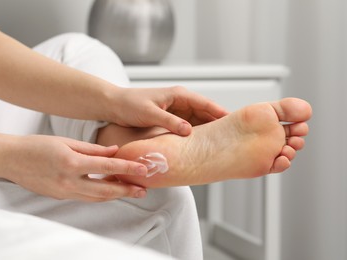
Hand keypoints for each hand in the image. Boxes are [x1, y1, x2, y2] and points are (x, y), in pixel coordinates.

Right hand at [3, 135, 147, 201]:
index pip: (107, 167)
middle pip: (105, 190)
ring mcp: (65, 192)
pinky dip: (101, 195)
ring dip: (116, 195)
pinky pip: (86, 197)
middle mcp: (69, 181)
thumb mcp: (67, 141)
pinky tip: (110, 189)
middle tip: (143, 189)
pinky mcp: (61, 196)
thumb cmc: (38, 146)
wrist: (13, 159)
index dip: (127, 168)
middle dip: (127, 190)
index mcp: (72, 163)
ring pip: (97, 197)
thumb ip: (93, 149)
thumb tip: (115, 151)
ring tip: (131, 191)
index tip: (143, 170)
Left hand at [111, 86, 228, 135]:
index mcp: (178, 95)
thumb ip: (169, 121)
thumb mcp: (150, 113)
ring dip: (207, 130)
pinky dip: (195, 135)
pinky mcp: (170, 119)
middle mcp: (180, 101)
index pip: (205, 103)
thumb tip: (189, 130)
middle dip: (218, 123)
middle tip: (232, 137)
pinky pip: (187, 127)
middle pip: (205, 113)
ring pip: (198, 121)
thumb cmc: (129, 104)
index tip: (233, 121)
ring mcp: (176, 111)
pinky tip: (201, 145)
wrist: (113, 105)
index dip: (220, 112)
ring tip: (220, 143)